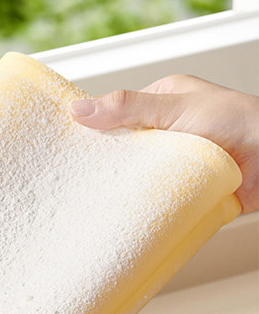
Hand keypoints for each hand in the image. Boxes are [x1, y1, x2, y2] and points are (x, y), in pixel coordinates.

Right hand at [70, 74, 258, 212]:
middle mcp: (172, 132)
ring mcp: (182, 162)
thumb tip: (81, 108)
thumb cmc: (242, 121)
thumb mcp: (176, 107)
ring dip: (135, 186)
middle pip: (129, 150)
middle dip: (113, 165)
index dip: (96, 131)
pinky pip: (165, 198)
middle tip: (86, 181)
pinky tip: (137, 211)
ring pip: (145, 176)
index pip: (119, 116)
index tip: (72, 149)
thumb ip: (128, 108)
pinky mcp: (192, 189)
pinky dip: (154, 205)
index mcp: (165, 103)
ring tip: (105, 199)